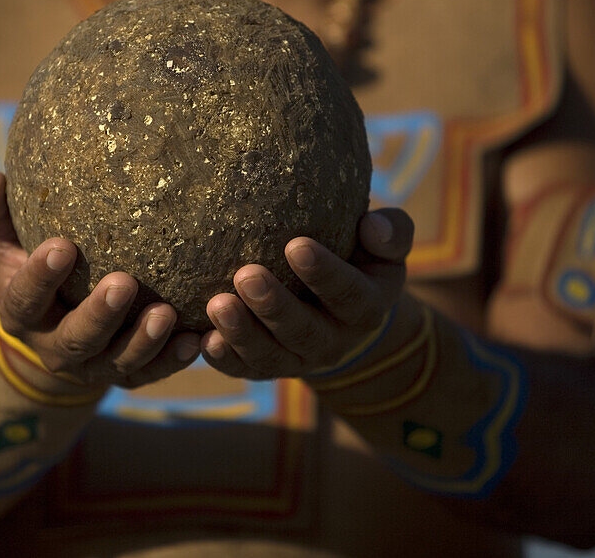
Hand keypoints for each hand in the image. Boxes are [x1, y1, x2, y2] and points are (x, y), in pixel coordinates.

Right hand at [0, 171, 201, 389]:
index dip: (39, 277)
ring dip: (142, 340)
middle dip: (99, 314)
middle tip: (124, 283)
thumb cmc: (30, 267)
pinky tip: (196, 340)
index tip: (61, 246)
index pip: (25, 298)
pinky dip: (172, 360)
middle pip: (76, 338)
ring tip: (166, 314)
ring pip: (117, 360)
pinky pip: (150, 372)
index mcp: (22, 313)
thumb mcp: (6, 244)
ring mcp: (92, 365)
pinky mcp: (125, 375)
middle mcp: (54, 346)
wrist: (51, 329)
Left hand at [200, 208, 413, 379]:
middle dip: (274, 306)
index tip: (296, 245)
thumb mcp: (385, 249)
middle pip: (304, 331)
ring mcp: (297, 359)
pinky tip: (202, 340)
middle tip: (246, 275)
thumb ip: (391, 233)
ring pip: (270, 355)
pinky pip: (244, 369)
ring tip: (216, 305)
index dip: (325, 273)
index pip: (349, 294)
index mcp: (366, 307)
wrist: (344, 316)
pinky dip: (223, 359)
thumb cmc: (361, 262)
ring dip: (241, 333)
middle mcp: (333, 340)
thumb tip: (373, 225)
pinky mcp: (266, 368)